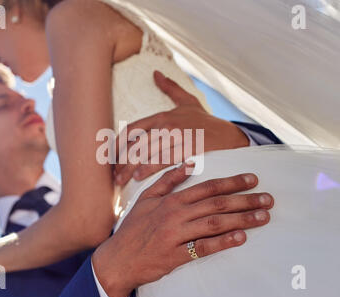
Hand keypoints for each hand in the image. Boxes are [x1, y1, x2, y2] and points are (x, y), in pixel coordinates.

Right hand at [93, 162, 272, 296]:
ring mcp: (177, 234)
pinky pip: (203, 247)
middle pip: (217, 203)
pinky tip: (241, 238)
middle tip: (268, 198)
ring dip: (242, 219)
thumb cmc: (133, 228)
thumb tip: (188, 163)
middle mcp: (176, 214)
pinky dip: (223, 242)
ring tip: (263, 217)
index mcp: (172, 199)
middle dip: (245, 199)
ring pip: (215, 223)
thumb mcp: (146, 198)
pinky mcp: (176, 254)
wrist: (118, 258)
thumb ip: (167, 180)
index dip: (232, 182)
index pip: (207, 187)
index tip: (252, 179)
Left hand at [114, 71, 249, 185]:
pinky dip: (149, 169)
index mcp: (162, 116)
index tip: (109, 156)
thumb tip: (155, 73)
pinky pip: (163, 161)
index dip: (117, 144)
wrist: (229, 136)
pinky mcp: (187, 150)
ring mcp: (177, 138)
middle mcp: (166, 126)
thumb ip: (170, 88)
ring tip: (120, 181)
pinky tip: (139, 178)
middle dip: (121, 162)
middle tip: (113, 175)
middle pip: (136, 145)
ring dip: (130, 169)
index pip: (132, 129)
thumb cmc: (205, 122)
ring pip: (146, 154)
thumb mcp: (188, 102)